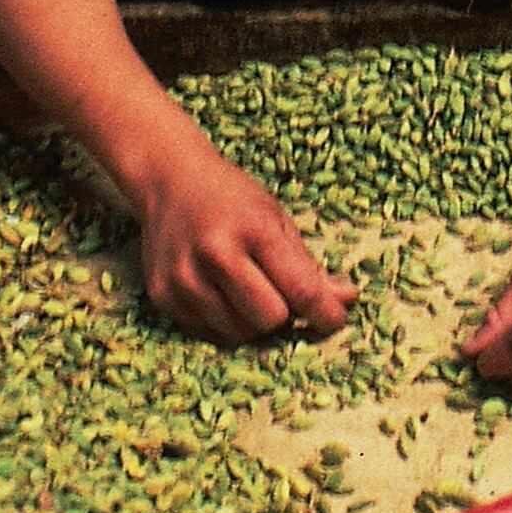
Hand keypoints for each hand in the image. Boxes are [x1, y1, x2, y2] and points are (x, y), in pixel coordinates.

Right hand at [131, 143, 350, 344]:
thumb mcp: (276, 220)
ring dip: (251, 320)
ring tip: (245, 287)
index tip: (335, 321)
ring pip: (240, 332)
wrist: (169, 180)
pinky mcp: (163, 296)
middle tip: (278, 292)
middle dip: (283, 313)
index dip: (326, 313)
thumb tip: (348, 299)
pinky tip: (216, 288)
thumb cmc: (232, 199)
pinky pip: (209, 331)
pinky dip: (222, 318)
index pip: (301, 289)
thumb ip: (310, 266)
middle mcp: (215, 254)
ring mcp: (184, 278)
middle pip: (271, 320)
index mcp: (254, 229)